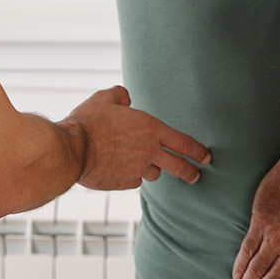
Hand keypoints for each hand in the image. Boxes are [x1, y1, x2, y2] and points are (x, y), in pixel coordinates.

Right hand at [61, 86, 210, 189]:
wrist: (72, 150)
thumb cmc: (87, 122)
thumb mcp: (104, 99)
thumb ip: (120, 95)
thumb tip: (126, 97)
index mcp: (150, 128)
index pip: (183, 142)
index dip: (198, 151)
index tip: (206, 157)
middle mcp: (149, 151)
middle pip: (179, 166)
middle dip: (191, 172)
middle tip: (196, 176)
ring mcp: (138, 169)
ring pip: (153, 173)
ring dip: (150, 169)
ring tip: (138, 163)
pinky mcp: (125, 183)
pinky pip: (134, 180)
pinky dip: (131, 176)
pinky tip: (120, 169)